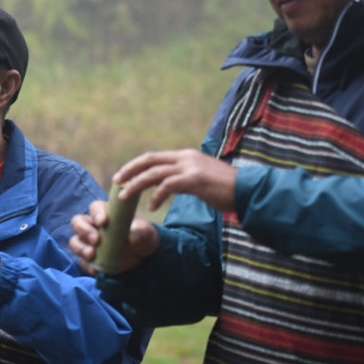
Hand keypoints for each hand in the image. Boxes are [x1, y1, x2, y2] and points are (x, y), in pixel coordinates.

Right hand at [69, 200, 159, 274]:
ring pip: (75, 242)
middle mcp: (94, 226)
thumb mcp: (146, 232)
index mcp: (106, 213)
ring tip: (91, 254)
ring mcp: (89, 243)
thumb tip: (131, 239)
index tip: (103, 222)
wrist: (144, 255)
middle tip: (96, 240)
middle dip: (84, 230)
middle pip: (78, 223)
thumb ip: (140, 233)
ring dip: (80, 248)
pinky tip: (96, 270)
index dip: (96, 213)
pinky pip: (82, 261)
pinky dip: (87, 266)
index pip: (95, 208)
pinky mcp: (90, 259)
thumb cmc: (142, 235)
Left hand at [114, 149, 237, 212]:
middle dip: (129, 171)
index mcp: (185, 156)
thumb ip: (183, 178)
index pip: (153, 157)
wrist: (248, 191)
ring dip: (136, 185)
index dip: (135, 165)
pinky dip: (156, 196)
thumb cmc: (225, 190)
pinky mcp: (195, 179)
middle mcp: (185, 158)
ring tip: (124, 197)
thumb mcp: (200, 179)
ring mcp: (190, 167)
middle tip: (116, 182)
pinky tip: (151, 207)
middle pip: (149, 160)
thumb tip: (168, 185)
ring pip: (154, 172)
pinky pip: (168, 186)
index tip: (122, 176)